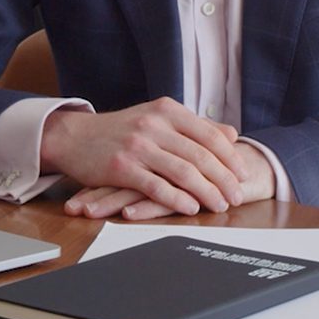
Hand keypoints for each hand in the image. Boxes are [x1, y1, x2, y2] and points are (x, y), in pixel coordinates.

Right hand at [40, 96, 248, 217]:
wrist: (75, 136)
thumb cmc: (120, 129)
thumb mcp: (157, 117)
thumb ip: (194, 126)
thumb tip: (231, 133)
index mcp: (167, 110)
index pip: (208, 133)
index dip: (229, 156)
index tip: (243, 173)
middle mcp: (154, 124)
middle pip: (200, 154)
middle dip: (223, 178)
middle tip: (237, 195)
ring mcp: (138, 145)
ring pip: (182, 170)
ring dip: (206, 191)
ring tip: (220, 205)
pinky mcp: (122, 167)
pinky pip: (156, 186)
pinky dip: (177, 199)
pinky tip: (191, 208)